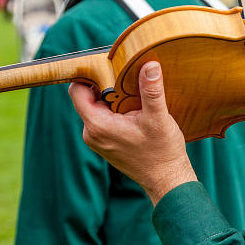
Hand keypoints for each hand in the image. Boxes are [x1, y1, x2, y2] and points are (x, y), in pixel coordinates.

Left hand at [69, 61, 197, 204]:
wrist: (167, 179)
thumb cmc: (162, 152)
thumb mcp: (158, 118)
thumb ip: (152, 91)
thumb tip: (150, 65)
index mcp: (97, 126)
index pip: (77, 91)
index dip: (89, 74)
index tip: (108, 65)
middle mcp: (92, 133)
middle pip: (88, 96)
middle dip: (106, 84)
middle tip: (128, 78)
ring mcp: (98, 138)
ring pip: (97, 106)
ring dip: (114, 96)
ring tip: (135, 95)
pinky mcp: (106, 141)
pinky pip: (104, 116)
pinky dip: (117, 108)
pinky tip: (135, 109)